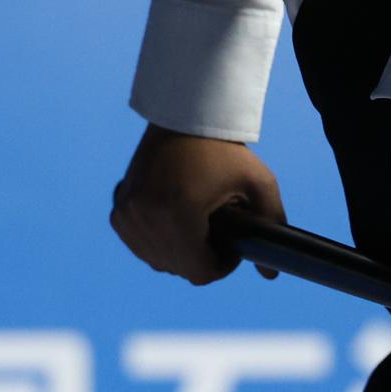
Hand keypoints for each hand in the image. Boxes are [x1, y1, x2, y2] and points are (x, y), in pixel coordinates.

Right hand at [109, 123, 286, 283]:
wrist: (181, 116)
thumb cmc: (223, 149)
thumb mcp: (259, 182)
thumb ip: (271, 225)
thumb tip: (272, 275)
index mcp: (177, 215)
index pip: (200, 271)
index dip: (223, 264)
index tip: (234, 244)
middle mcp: (145, 218)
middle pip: (179, 268)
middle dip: (203, 258)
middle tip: (220, 232)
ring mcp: (127, 215)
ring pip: (158, 260)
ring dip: (181, 252)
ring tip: (201, 227)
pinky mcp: (118, 210)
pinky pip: (140, 244)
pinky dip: (160, 241)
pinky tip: (178, 222)